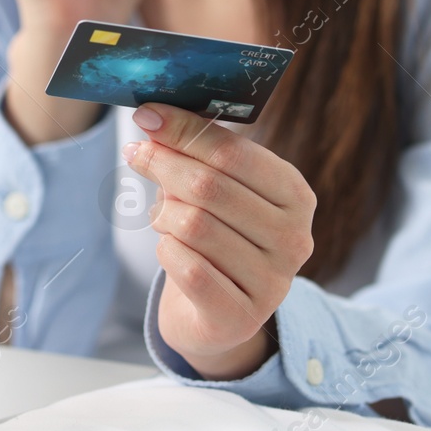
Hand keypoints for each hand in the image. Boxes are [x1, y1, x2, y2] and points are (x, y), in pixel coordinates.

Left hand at [123, 102, 315, 379]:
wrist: (219, 314)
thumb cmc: (218, 237)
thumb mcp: (215, 190)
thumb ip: (194, 155)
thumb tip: (153, 120)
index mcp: (295, 196)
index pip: (234, 153)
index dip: (185, 130)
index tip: (147, 114)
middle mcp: (294, 238)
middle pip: (209, 186)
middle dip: (164, 163)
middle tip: (136, 153)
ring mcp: (272, 282)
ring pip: (193, 225)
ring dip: (164, 215)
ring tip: (162, 215)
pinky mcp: (240, 316)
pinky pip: (187, 267)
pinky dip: (166, 251)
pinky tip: (170, 249)